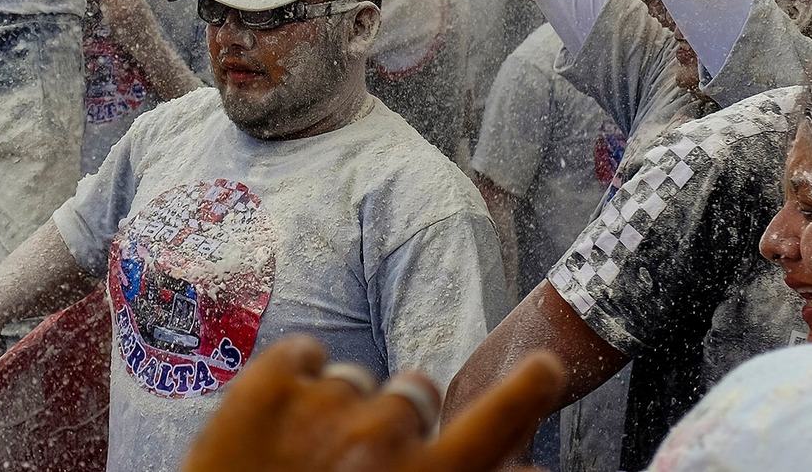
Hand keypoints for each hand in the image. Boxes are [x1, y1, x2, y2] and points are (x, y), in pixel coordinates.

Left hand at [181, 337, 565, 471]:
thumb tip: (528, 469)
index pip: (500, 423)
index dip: (528, 391)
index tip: (545, 366)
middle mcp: (384, 437)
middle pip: (415, 392)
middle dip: (398, 417)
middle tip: (362, 456)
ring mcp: (323, 405)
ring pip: (353, 380)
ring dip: (339, 410)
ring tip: (306, 457)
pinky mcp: (266, 384)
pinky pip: (304, 352)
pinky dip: (297, 376)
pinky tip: (281, 419)